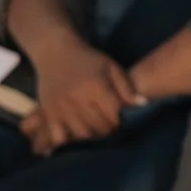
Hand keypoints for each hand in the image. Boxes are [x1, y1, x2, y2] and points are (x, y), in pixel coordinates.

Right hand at [23, 42, 139, 153]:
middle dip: (108, 129)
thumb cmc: (87, 59)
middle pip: (100, 127)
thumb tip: (142, 105)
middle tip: (108, 124)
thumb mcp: (111, 66)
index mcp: (95, 86)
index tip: (120, 119)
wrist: (54, 51)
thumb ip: (127, 87)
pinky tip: (73, 133)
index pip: (114, 116)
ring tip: (94, 127)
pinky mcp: (48, 112)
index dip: (121, 121)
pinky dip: (68, 140)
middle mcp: (77, 98)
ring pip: (82, 134)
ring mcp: (61, 107)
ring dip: (92, 135)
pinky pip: (59, 136)